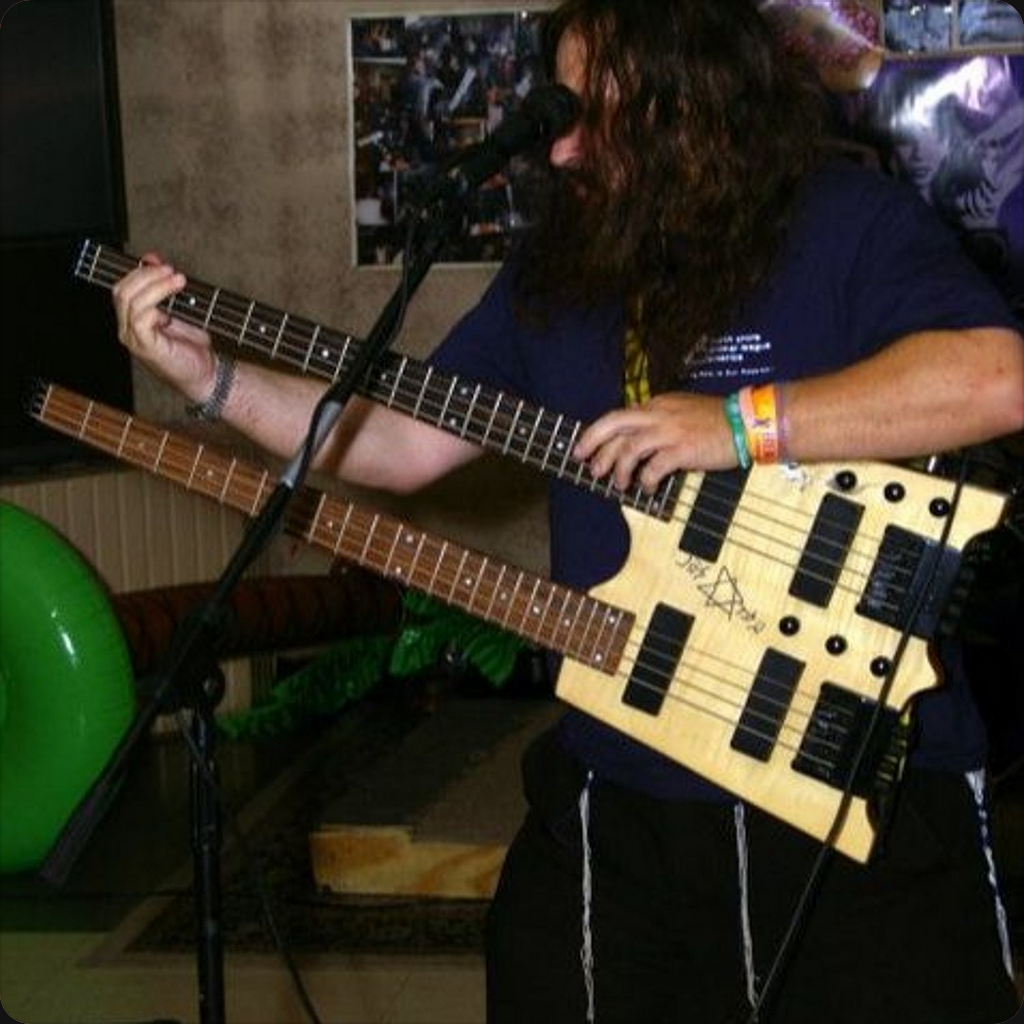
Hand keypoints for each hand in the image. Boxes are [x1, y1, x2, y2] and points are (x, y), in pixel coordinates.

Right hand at [112, 255, 217, 402]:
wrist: (206, 374)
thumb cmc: (192, 346)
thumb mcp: (180, 309)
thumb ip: (165, 287)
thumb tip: (153, 259)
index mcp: (132, 318)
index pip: (123, 287)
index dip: (139, 270)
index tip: (159, 261)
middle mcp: (128, 328)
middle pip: (122, 291)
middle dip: (147, 275)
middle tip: (171, 271)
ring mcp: (133, 339)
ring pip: (131, 302)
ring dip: (156, 286)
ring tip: (178, 281)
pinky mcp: (145, 347)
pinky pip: (139, 320)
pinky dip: (154, 307)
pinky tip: (170, 308)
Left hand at [573, 391, 735, 491]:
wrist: (747, 422)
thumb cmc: (718, 422)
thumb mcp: (682, 413)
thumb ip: (660, 424)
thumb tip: (639, 446)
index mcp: (657, 405)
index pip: (619, 417)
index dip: (598, 433)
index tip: (586, 448)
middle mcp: (658, 414)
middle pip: (613, 424)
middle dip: (593, 443)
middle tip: (585, 464)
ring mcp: (669, 430)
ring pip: (629, 447)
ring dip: (619, 468)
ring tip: (617, 484)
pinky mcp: (682, 449)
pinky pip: (653, 467)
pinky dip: (645, 480)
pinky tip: (647, 489)